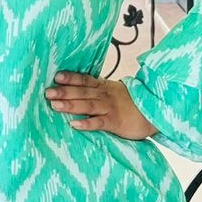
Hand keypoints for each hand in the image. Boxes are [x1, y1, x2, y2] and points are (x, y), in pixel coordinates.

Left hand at [43, 69, 157, 140]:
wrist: (154, 110)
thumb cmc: (132, 103)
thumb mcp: (114, 91)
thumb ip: (97, 90)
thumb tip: (78, 89)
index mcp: (103, 87)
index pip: (84, 80)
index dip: (71, 78)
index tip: (56, 77)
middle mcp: (105, 95)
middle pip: (82, 92)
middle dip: (64, 92)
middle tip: (47, 92)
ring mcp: (110, 108)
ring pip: (88, 105)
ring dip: (71, 105)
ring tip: (55, 106)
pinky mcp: (115, 122)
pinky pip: (100, 123)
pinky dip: (87, 123)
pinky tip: (75, 125)